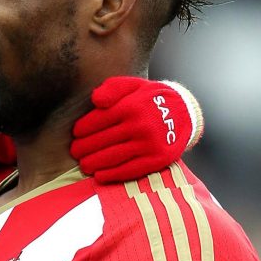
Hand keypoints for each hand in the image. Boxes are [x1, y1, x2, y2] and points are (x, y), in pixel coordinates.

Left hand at [71, 76, 202, 183]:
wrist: (185, 113)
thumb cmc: (150, 98)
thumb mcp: (132, 84)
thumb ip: (112, 88)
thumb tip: (95, 100)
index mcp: (131, 106)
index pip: (98, 120)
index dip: (82, 129)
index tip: (75, 134)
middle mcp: (140, 126)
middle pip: (102, 141)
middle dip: (84, 148)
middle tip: (75, 152)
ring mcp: (149, 144)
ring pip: (113, 157)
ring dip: (94, 163)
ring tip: (84, 164)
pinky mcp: (157, 159)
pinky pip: (130, 170)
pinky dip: (112, 175)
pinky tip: (100, 176)